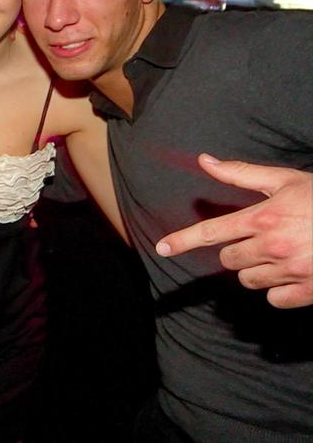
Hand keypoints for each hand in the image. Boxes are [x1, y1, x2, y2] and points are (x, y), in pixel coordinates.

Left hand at [156, 154, 311, 307]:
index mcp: (262, 218)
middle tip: (262, 238)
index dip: (182, 240)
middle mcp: (271, 247)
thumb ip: (240, 174)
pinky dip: (280, 289)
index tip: (161, 248)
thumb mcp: (285, 180)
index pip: (211, 232)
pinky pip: (274, 299)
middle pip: (229, 260)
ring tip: (282, 253)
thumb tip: (204, 161)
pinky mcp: (308, 291)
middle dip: (238, 250)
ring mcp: (290, 271)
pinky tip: (295, 272)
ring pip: (249, 280)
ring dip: (257, 269)